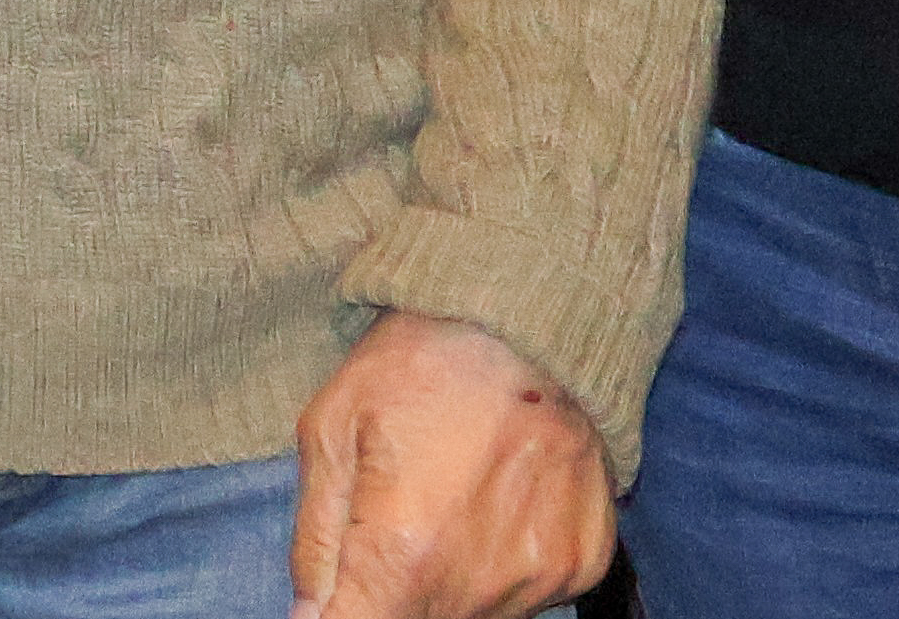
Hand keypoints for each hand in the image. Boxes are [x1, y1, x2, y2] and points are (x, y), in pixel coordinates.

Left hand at [291, 312, 612, 618]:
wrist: (532, 311)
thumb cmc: (419, 360)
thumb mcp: (331, 432)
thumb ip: (315, 545)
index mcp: (405, 556)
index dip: (342, 617)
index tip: (346, 588)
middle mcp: (479, 582)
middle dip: (395, 593)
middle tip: (400, 519)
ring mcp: (540, 575)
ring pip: (474, 613)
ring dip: (451, 580)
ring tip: (453, 498)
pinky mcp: (583, 560)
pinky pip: (532, 593)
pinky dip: (507, 564)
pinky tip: (500, 499)